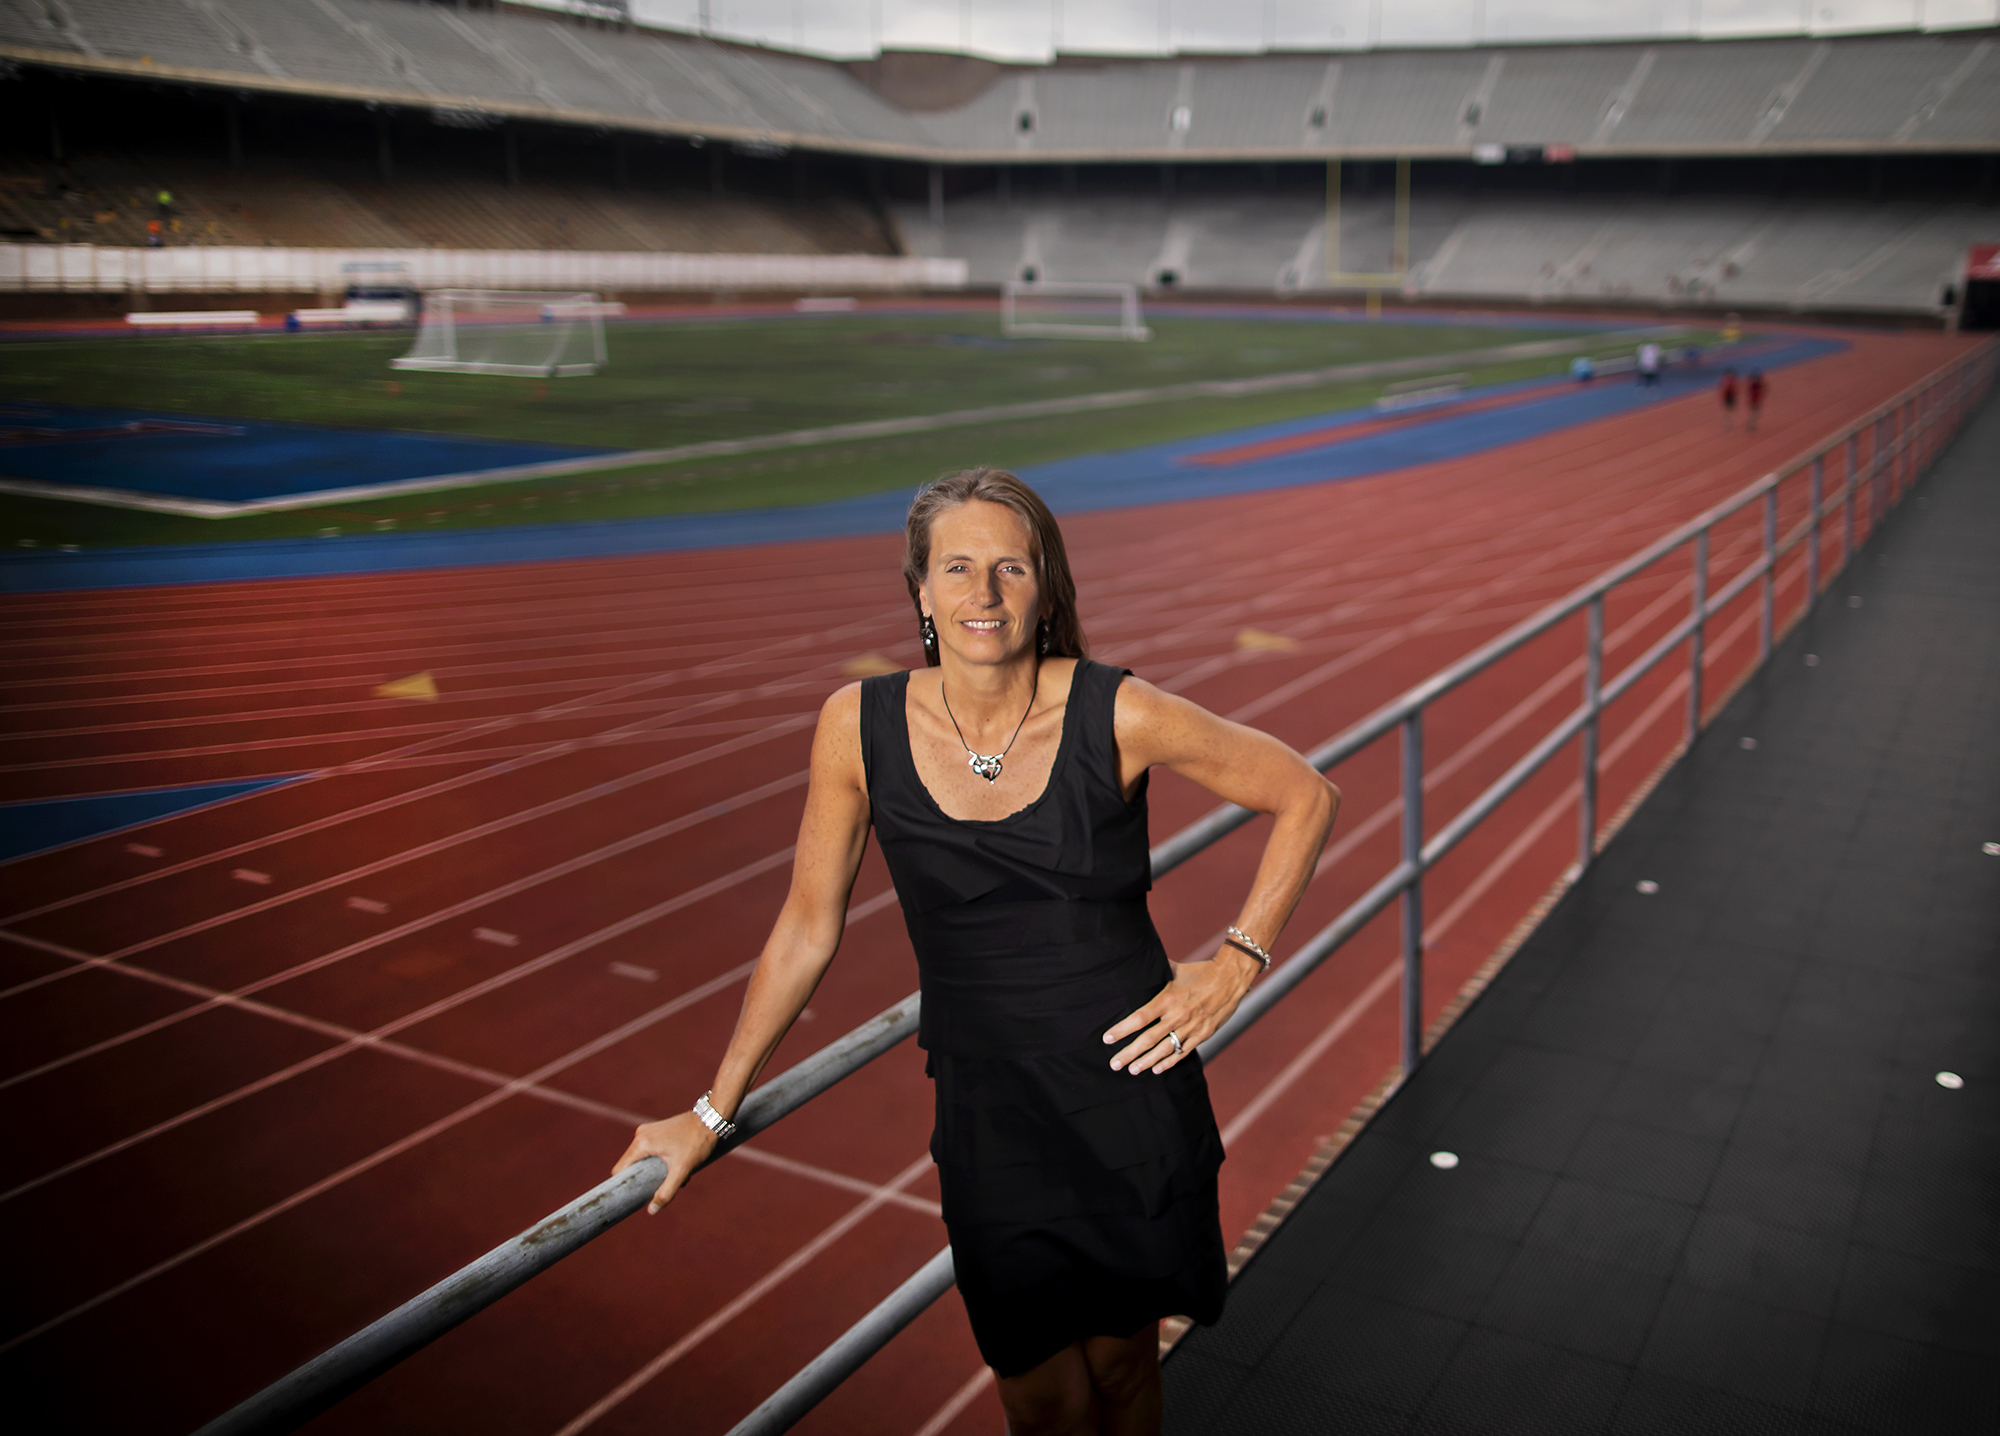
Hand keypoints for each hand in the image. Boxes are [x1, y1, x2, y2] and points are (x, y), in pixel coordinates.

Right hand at [613, 1110, 720, 1213]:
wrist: (711, 1119)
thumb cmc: (697, 1143)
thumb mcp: (682, 1170)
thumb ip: (666, 1192)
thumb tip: (652, 1210)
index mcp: (641, 1143)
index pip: (620, 1170)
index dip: (625, 1185)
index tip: (635, 1195)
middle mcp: (640, 1135)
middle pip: (632, 1165)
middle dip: (647, 1178)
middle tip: (666, 1183)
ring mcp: (648, 1131)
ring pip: (643, 1159)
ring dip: (657, 1170)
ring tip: (677, 1173)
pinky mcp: (656, 1130)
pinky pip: (651, 1150)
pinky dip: (661, 1160)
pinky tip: (678, 1163)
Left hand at [1104, 949, 1260, 1075]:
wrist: (1231, 979)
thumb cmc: (1201, 972)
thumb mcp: (1177, 970)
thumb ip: (1158, 971)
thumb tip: (1139, 962)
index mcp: (1168, 999)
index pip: (1140, 1017)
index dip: (1123, 1029)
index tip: (1107, 1038)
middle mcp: (1177, 1016)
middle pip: (1148, 1039)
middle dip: (1129, 1053)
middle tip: (1114, 1064)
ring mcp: (1191, 1027)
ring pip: (1164, 1049)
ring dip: (1146, 1061)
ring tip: (1131, 1070)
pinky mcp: (1203, 1035)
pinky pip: (1183, 1052)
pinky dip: (1169, 1062)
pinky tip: (1156, 1069)